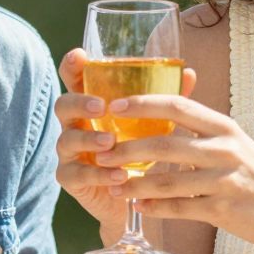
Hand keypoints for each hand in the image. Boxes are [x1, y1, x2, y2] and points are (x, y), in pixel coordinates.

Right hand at [52, 48, 199, 243]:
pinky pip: (77, 174)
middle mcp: (75, 126)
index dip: (72, 66)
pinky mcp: (72, 179)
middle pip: (63, 106)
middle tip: (101, 106)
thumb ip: (165, 101)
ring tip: (110, 142)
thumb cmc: (139, 153)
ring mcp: (69, 153)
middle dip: (79, 102)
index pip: (75, 81)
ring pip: (66, 140)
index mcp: (91, 107)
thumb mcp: (153, 126)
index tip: (79, 56)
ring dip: (89, 139)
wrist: (133, 198)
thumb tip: (190, 73)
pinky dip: (99, 174)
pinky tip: (119, 175)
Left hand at [95, 94, 253, 250]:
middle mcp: (224, 149)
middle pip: (165, 144)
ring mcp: (224, 180)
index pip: (177, 106)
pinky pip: (180, 209)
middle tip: (102, 153)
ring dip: (135, 184)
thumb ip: (201, 130)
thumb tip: (161, 114)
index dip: (142, 104)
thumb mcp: (234, 142)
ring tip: (113, 186)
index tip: (114, 106)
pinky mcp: (223, 209)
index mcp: (223, 127)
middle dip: (127, 149)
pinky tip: (139, 207)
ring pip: (167, 181)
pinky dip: (155, 208)